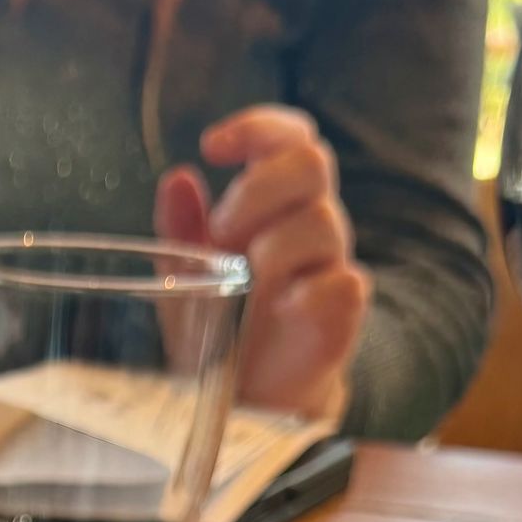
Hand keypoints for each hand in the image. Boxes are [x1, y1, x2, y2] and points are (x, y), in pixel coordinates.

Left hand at [155, 106, 369, 420]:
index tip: (212, 145)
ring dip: (276, 244)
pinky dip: (309, 291)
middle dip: (259, 188)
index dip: (258, 127)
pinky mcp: (343, 312)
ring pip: (323, 221)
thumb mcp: (187, 277)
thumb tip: (177, 178)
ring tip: (246, 279)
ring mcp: (330, 265)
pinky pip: (344, 282)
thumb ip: (180, 231)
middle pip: (312, 163)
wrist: (250, 394)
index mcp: (276, 203)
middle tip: (221, 231)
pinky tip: (282, 307)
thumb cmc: (222, 325)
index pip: (288, 138)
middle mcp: (310, 223)